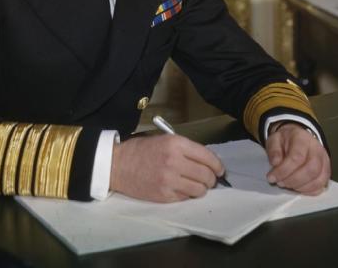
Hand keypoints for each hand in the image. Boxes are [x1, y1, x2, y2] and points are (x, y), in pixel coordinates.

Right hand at [110, 134, 225, 201]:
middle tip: (209, 179)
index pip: (207, 156)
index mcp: (176, 144)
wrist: (118, 165)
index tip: (220, 169)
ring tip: (196, 185)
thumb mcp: (164, 140)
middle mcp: (175, 161)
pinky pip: (187, 198)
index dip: (217, 165)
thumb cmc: (141, 150)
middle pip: (206, 175)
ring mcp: (170, 180)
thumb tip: (206, 161)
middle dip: (211, 179)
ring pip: (200, 190)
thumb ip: (185, 149)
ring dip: (201, 189)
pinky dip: (188, 195)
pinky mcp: (164, 195)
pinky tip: (182, 189)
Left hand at [266, 123, 330, 194]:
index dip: (284, 170)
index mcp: (302, 138)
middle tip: (280, 182)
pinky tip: (297, 187)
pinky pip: (321, 186)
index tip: (272, 177)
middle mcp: (317, 149)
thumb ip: (274, 150)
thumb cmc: (286, 141)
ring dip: (300, 187)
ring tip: (287, 184)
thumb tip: (276, 163)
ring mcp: (324, 161)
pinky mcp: (326, 172)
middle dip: (293, 180)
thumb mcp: (274, 139)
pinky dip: (308, 191)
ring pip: (318, 180)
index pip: (297, 157)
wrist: (297, 138)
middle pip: (311, 169)